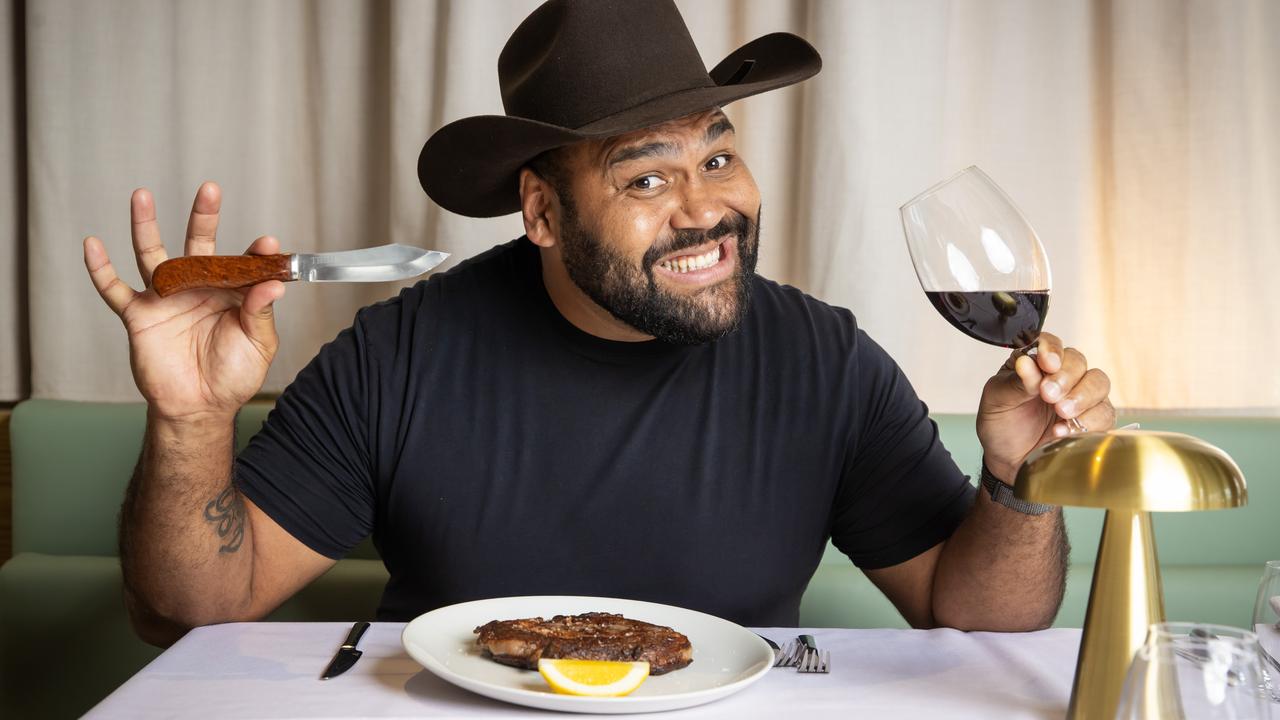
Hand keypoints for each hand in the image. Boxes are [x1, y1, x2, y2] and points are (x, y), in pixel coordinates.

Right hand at [83, 182, 285, 420]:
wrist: (200, 407)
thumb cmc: (233, 376)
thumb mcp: (258, 344)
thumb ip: (261, 312)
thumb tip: (274, 283)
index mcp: (231, 293)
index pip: (243, 263)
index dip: (256, 254)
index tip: (269, 245)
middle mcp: (198, 288)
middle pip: (198, 244)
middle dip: (203, 217)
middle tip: (210, 189)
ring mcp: (167, 299)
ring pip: (152, 254)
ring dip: (145, 225)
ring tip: (142, 194)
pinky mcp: (140, 316)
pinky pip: (114, 289)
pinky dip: (101, 268)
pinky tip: (92, 244)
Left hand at [976, 332, 1114, 482]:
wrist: (1008, 461)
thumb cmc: (1002, 424)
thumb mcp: (996, 401)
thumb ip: (1014, 383)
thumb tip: (1027, 363)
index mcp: (1034, 363)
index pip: (1050, 343)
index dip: (1051, 349)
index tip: (1047, 363)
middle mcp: (1061, 375)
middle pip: (1078, 361)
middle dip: (1066, 377)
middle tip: (1048, 395)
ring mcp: (1080, 396)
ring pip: (1099, 383)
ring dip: (1082, 396)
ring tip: (1060, 411)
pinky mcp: (1093, 420)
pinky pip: (1104, 412)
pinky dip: (1088, 420)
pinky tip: (1062, 430)